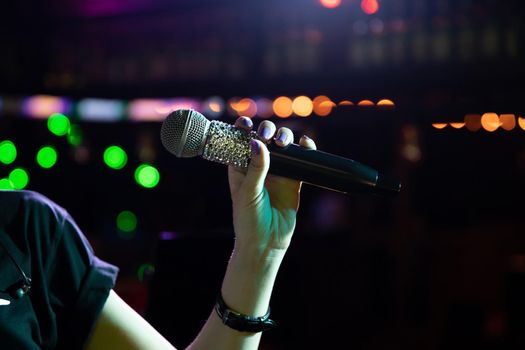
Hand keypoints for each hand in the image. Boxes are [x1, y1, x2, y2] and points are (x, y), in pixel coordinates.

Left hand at [228, 117, 316, 255]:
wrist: (266, 243)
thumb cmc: (248, 220)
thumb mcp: (248, 193)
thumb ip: (255, 168)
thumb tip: (258, 143)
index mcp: (240, 167)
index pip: (240, 141)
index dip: (243, 129)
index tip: (246, 124)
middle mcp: (258, 166)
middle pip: (264, 138)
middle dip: (267, 131)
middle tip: (268, 137)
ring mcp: (277, 172)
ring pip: (283, 146)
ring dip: (285, 137)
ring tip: (284, 143)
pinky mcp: (294, 181)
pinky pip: (301, 161)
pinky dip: (305, 150)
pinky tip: (306, 144)